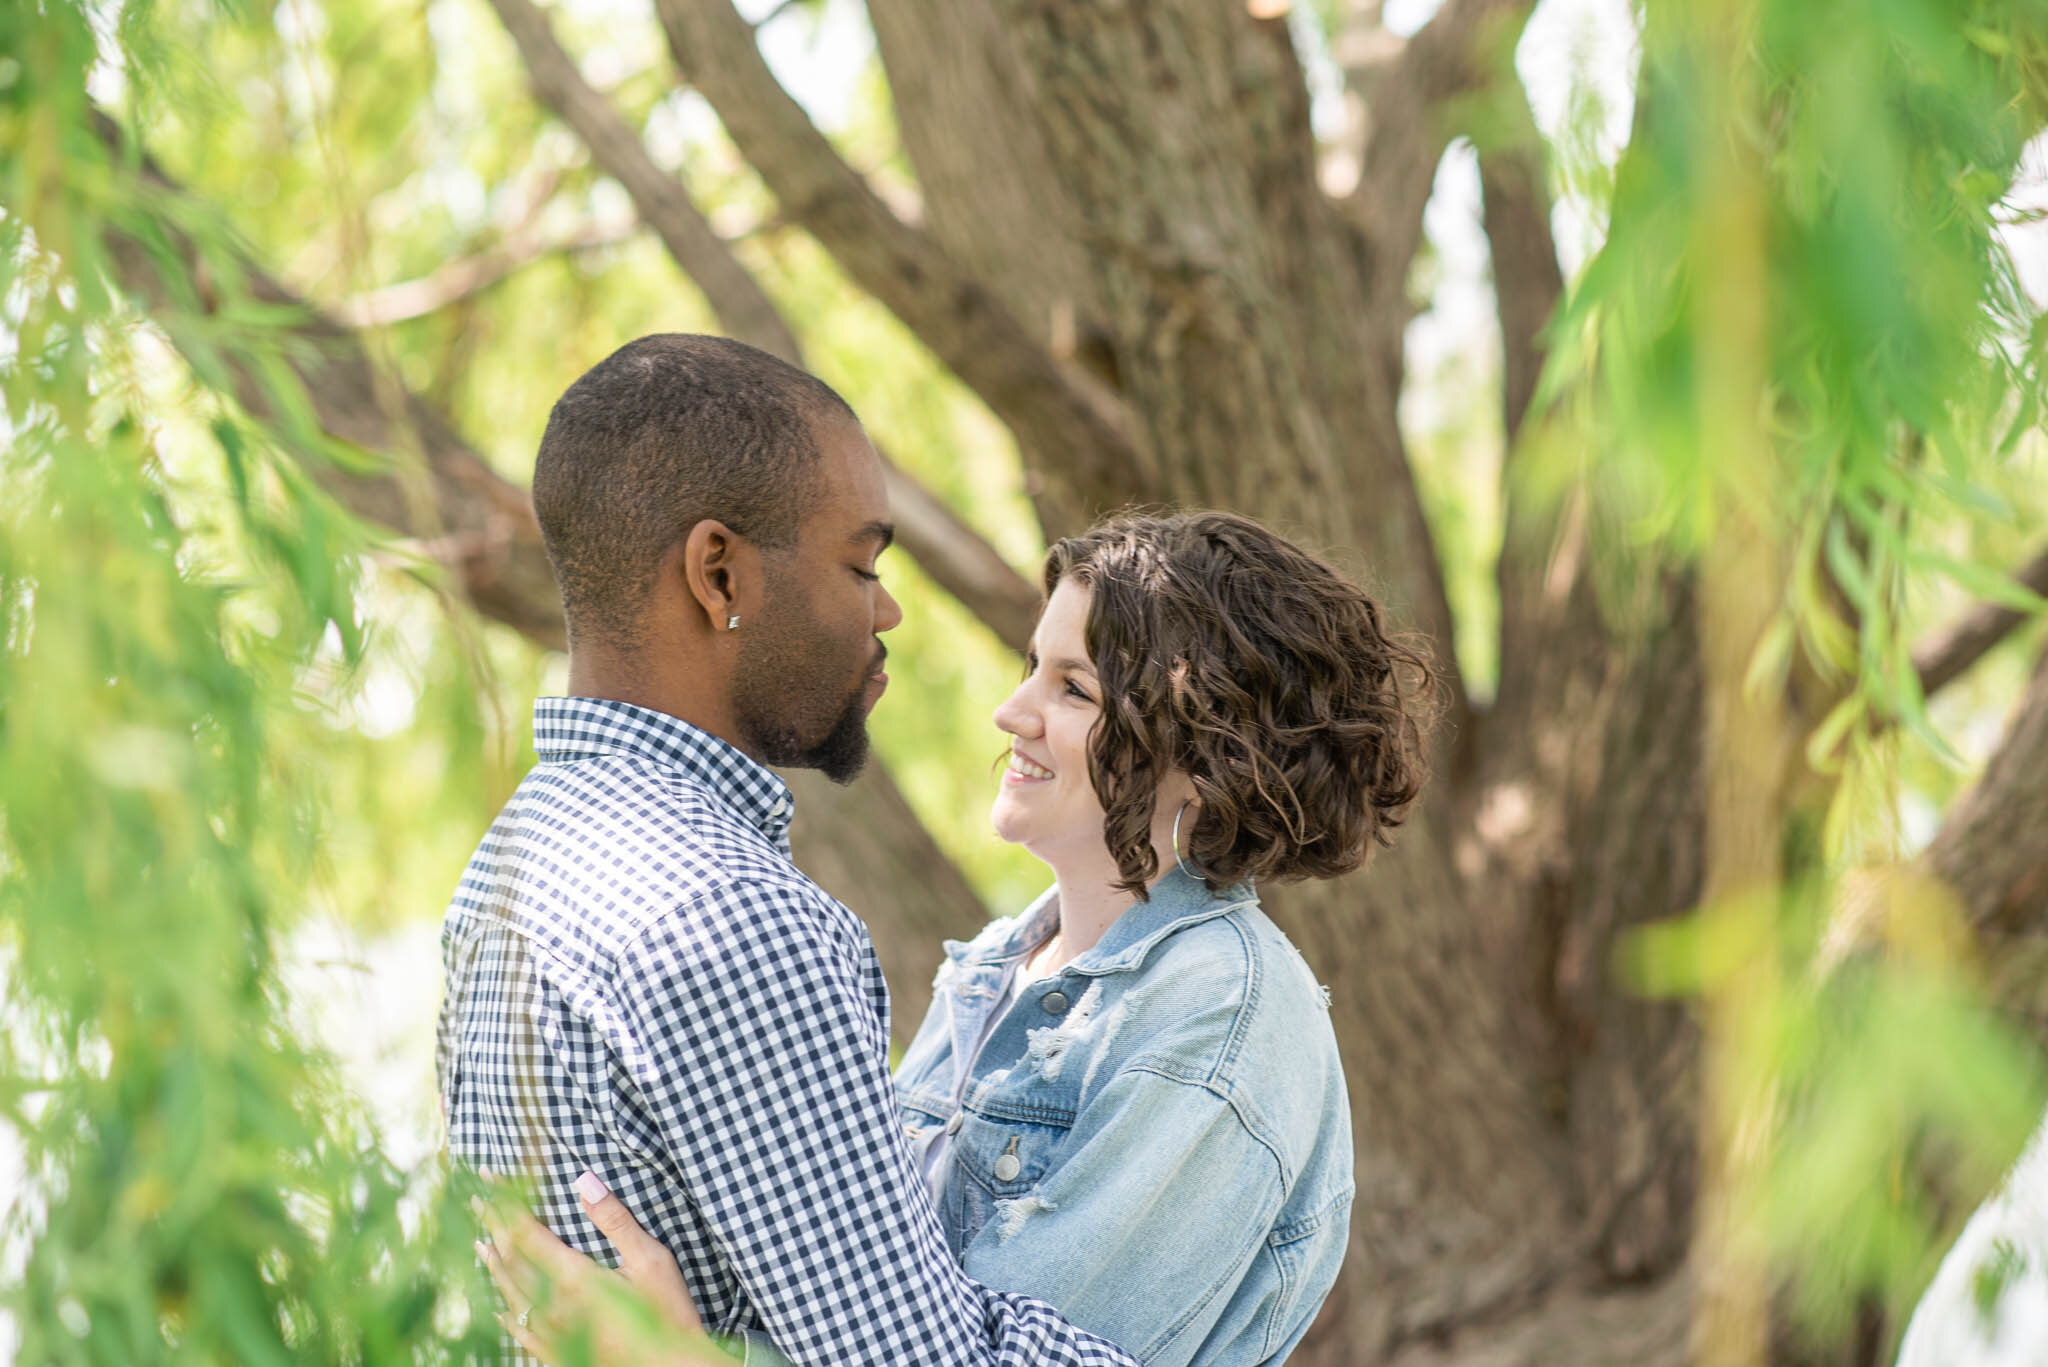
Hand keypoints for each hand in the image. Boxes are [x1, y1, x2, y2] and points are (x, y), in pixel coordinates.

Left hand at [478, 1171, 730, 1366]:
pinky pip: (521, 1330)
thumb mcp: (650, 1260)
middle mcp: (553, 1307)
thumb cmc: (667, 1315)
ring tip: (481, 1244)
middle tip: (477, 1203)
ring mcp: (553, 1334)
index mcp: (574, 1279)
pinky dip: (507, 1312)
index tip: (488, 1179)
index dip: (505, 1204)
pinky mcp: (559, 1353)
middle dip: (494, 1227)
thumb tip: (585, 1182)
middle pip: (512, 1261)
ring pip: (512, 1294)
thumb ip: (615, 1220)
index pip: (526, 1233)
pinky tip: (502, 1308)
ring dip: (495, 1265)